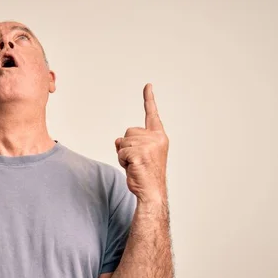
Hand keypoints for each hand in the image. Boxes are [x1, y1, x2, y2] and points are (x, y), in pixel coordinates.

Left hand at [115, 83, 168, 203]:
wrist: (151, 192)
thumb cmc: (145, 175)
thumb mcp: (140, 154)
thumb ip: (132, 143)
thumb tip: (118, 140)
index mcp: (159, 136)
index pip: (152, 115)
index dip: (148, 99)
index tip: (147, 86)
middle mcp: (156, 138)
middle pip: (128, 132)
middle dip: (126, 146)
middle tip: (137, 161)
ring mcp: (149, 145)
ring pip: (122, 142)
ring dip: (123, 155)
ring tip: (135, 165)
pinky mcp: (140, 153)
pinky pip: (120, 152)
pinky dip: (122, 161)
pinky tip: (133, 168)